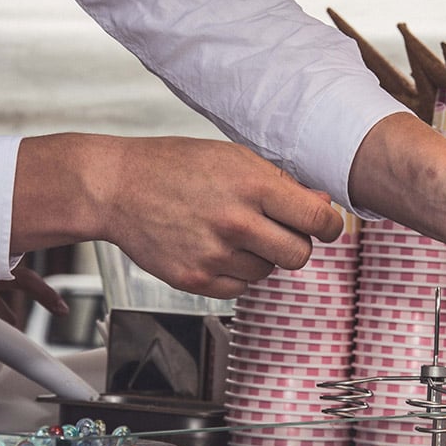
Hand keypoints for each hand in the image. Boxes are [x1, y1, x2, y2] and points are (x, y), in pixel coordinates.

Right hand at [12, 134, 343, 298]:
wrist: (115, 187)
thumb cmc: (176, 166)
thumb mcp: (235, 159)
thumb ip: (282, 184)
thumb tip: (324, 205)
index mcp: (253, 186)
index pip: (319, 221)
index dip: (329, 226)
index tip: (325, 227)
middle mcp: (236, 223)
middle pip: (300, 255)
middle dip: (296, 244)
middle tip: (278, 230)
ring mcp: (214, 254)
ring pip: (269, 272)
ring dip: (262, 257)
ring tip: (234, 232)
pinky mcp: (194, 279)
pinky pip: (240, 287)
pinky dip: (236, 272)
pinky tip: (216, 248)